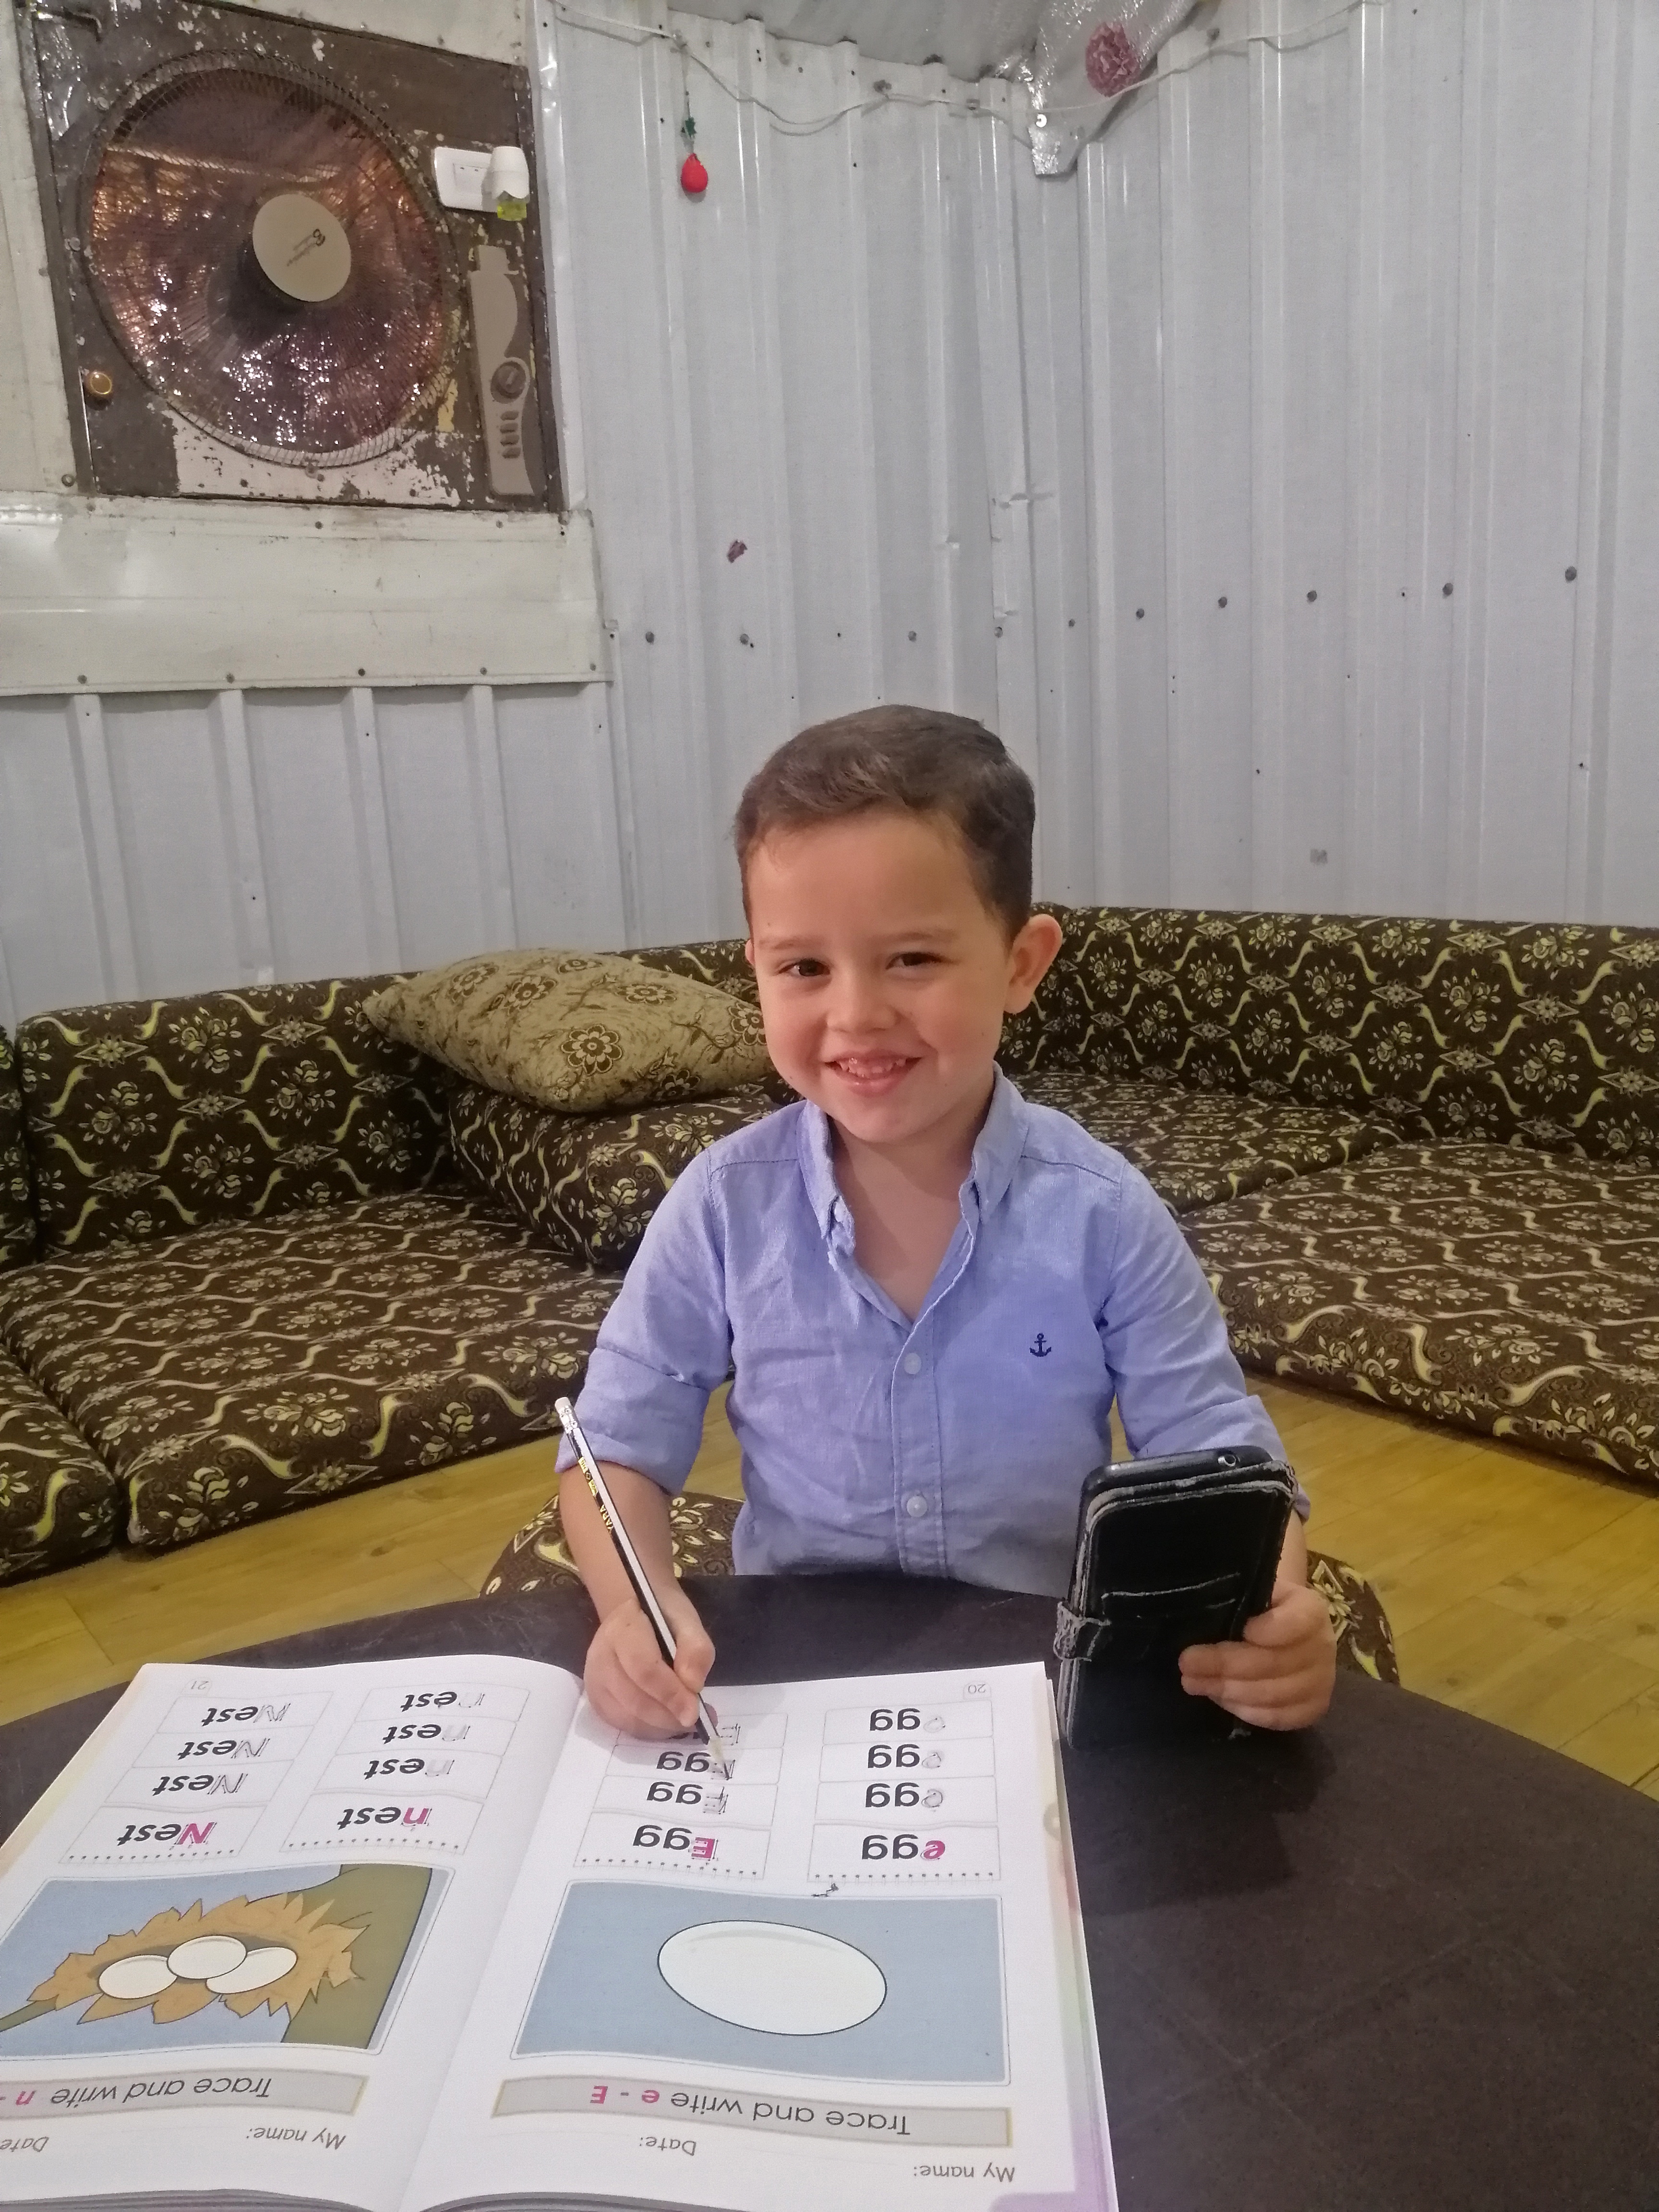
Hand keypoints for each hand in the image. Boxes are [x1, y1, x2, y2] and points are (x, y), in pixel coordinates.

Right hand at [583, 1585, 714, 1739]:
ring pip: (626, 1718)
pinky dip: (647, 1730)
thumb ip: (695, 1648)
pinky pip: (620, 1725)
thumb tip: (693, 1686)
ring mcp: (594, 1680)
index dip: (670, 1694)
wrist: (632, 1611)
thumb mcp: (686, 1620)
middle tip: (693, 1720)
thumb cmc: (662, 1616)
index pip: (644, 1669)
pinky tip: (665, 1722)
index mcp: (623, 1629)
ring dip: (659, 1727)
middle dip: (667, 1716)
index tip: (694, 1712)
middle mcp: (601, 1657)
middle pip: (633, 1700)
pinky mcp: (595, 1699)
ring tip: (682, 1721)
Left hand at [1178, 1573, 1335, 1729]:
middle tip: (1187, 1663)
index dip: (1268, 1630)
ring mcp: (1322, 1680)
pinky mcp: (1314, 1707)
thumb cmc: (1260, 1607)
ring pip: (1274, 1694)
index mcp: (1311, 1609)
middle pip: (1275, 1662)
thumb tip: (1202, 1616)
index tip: (1240, 1629)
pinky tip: (1221, 1699)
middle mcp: (1323, 1645)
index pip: (1296, 1622)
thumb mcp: (1253, 1590)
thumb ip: (1238, 1600)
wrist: (1284, 1626)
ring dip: (1229, 1691)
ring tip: (1193, 1682)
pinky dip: (1247, 1711)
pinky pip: (1280, 1718)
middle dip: (1225, 1664)